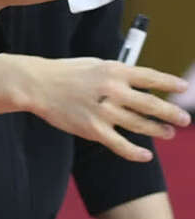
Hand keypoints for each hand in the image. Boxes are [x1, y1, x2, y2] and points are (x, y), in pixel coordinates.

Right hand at [14, 55, 190, 161]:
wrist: (38, 85)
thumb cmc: (67, 72)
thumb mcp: (94, 64)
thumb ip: (117, 74)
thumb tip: (141, 85)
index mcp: (114, 71)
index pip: (151, 77)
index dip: (170, 83)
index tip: (183, 88)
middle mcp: (113, 90)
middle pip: (151, 104)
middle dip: (171, 113)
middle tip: (184, 119)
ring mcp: (104, 112)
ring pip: (140, 126)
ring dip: (158, 130)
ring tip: (169, 132)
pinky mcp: (94, 130)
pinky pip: (122, 146)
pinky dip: (137, 152)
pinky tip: (146, 154)